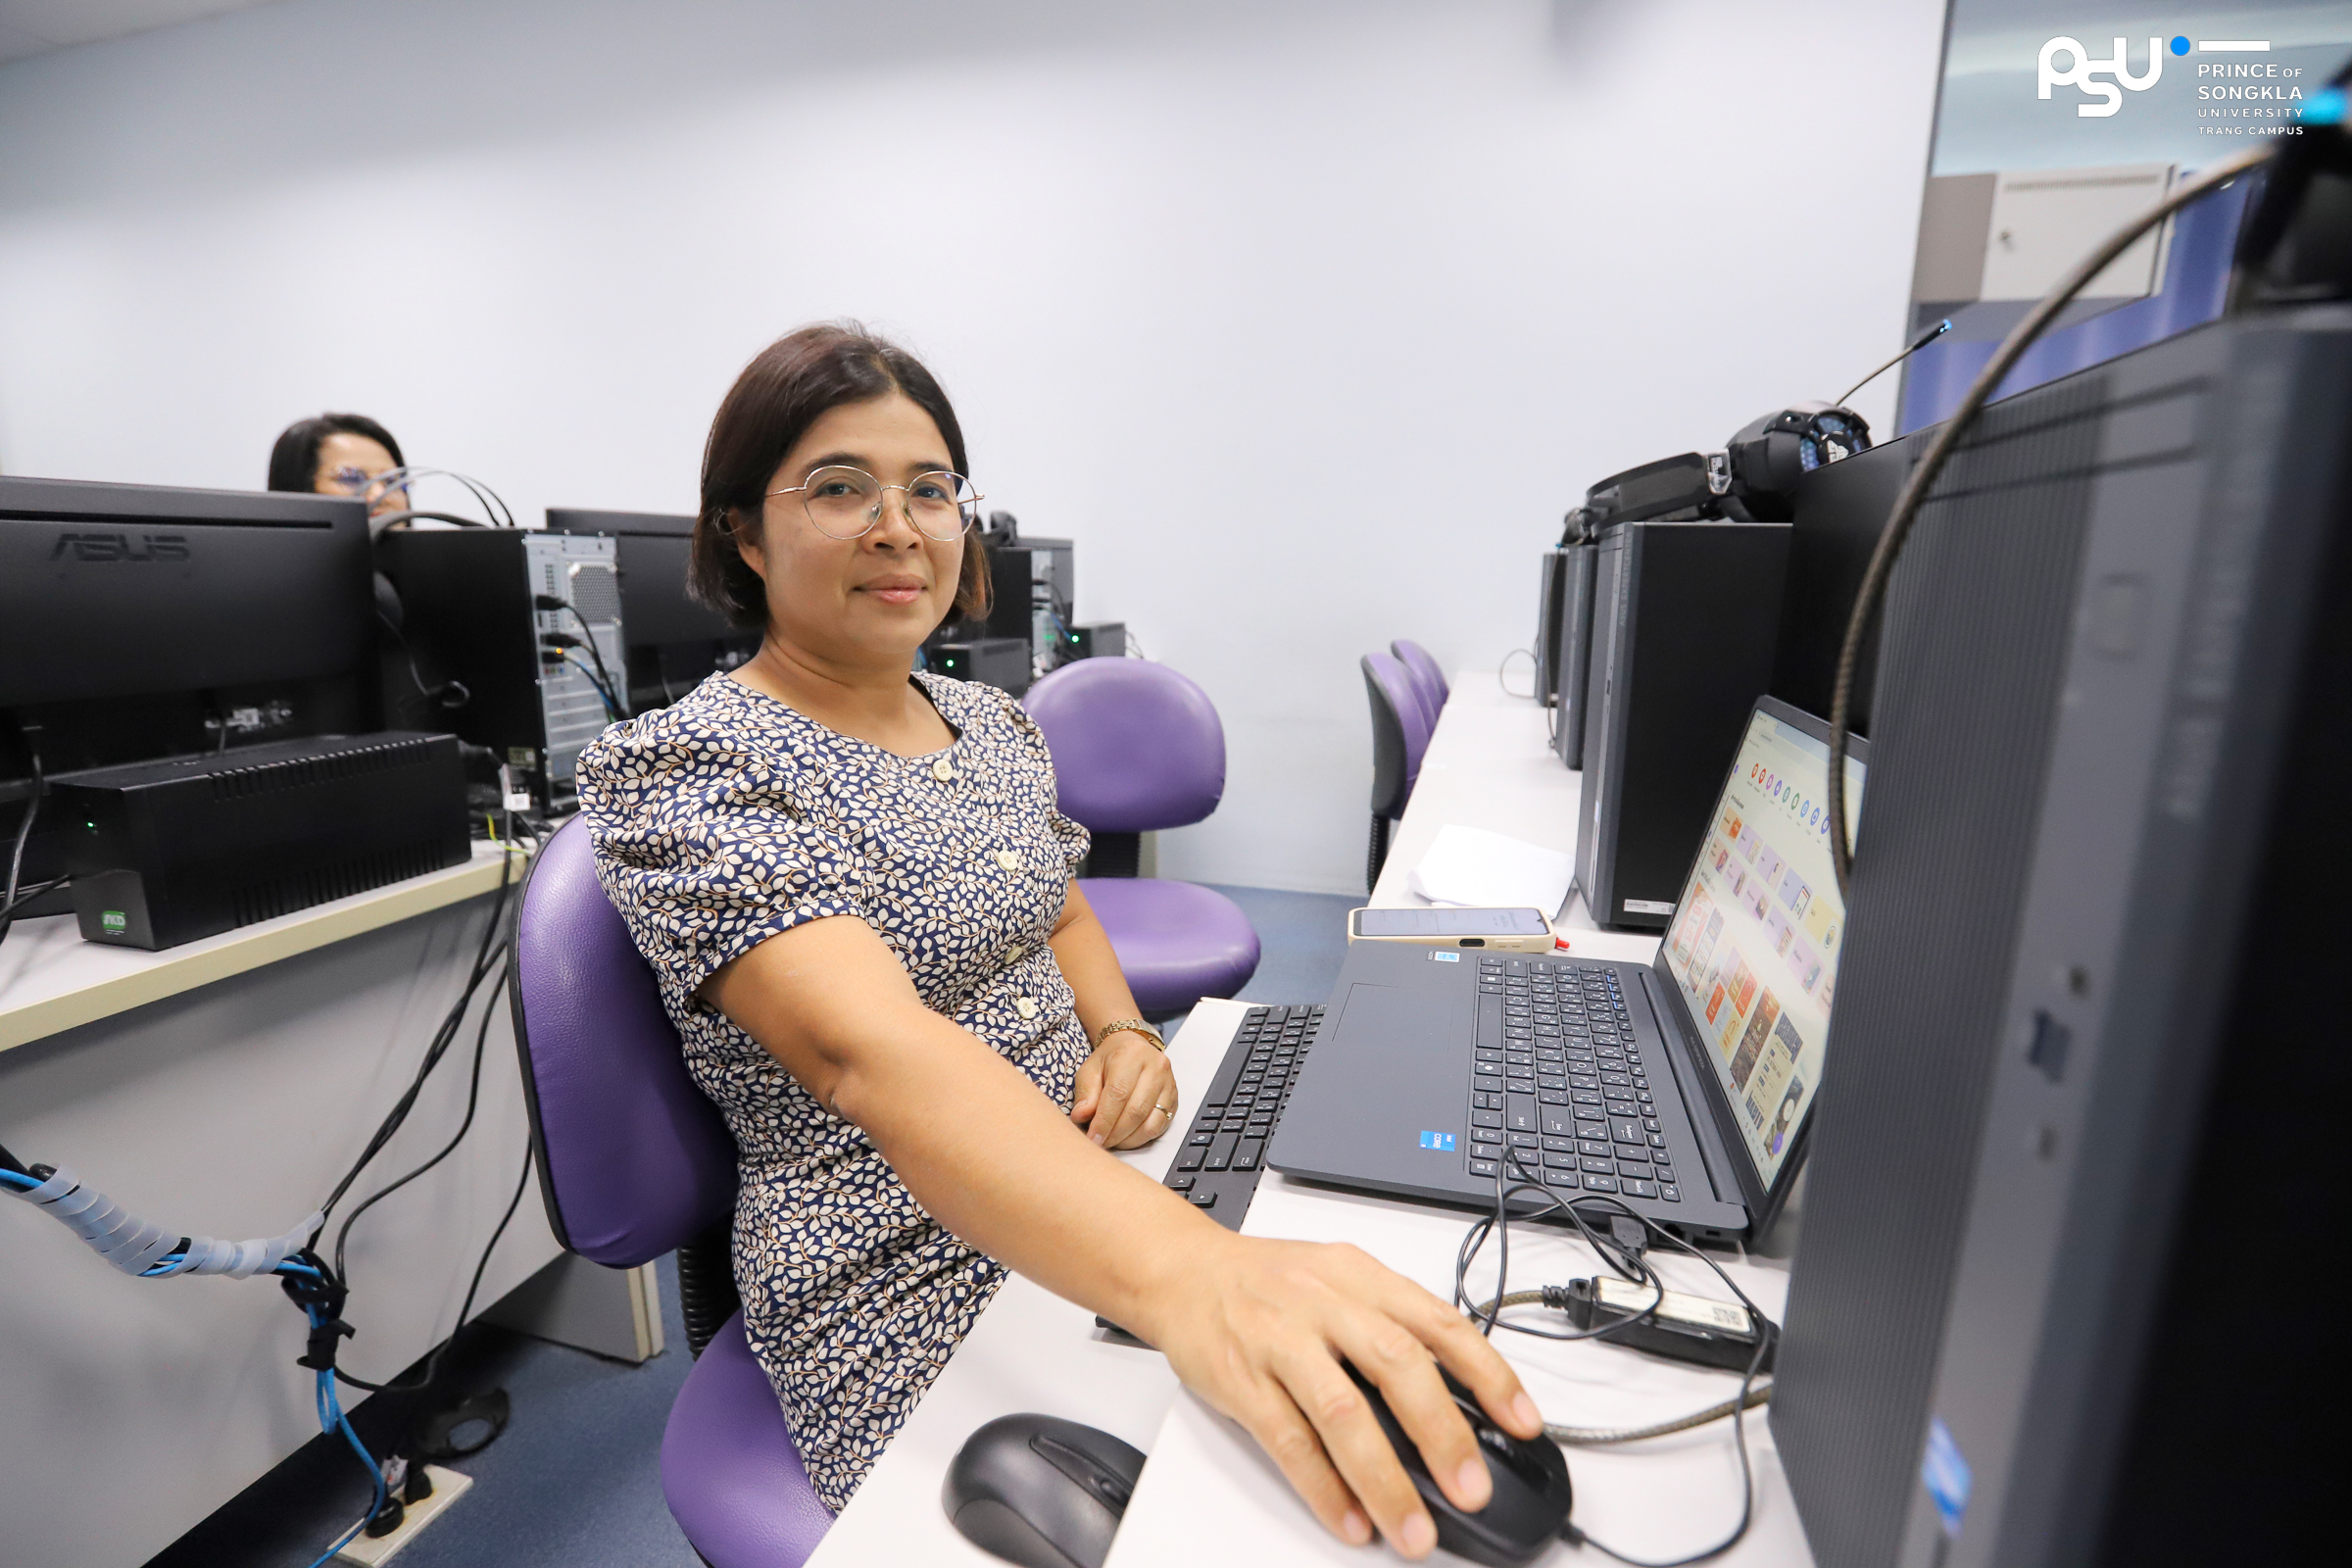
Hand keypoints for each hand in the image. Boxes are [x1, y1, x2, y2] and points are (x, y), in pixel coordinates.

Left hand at [1071, 1030, 1178, 1148]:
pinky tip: (1128, 1137)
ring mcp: (1168, 1083)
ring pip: (1150, 1122)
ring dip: (1129, 1139)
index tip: (1093, 1137)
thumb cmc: (1110, 1060)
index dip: (1104, 1120)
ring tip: (1112, 1141)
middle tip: (1100, 1143)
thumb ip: (1086, 1093)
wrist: (1133, 1049)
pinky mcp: (1174, 1098)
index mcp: (1131, 1055)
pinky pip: (1160, 1125)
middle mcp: (1155, 1067)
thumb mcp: (1090, 1070)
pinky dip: (1142, 1137)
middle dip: (1115, 1134)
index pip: (1118, 1093)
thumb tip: (1081, 1117)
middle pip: (1136, 1111)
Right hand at [1139, 1234, 1545, 1559]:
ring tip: (1411, 1528)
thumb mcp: (1341, 1278)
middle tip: (1470, 1489)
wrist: (1181, 1270)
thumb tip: (1462, 1396)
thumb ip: (1394, 1325)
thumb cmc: (1268, 1282)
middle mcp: (1325, 1302)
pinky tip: (1348, 1518)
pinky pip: (1287, 1439)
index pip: (1440, 1322)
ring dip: (1383, 1477)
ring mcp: (1280, 1340)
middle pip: (1396, 1365)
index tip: (1523, 1423)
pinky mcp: (1240, 1379)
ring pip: (1341, 1411)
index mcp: (1362, 1277)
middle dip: (1442, 1433)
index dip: (1489, 1373)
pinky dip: (1322, 1485)